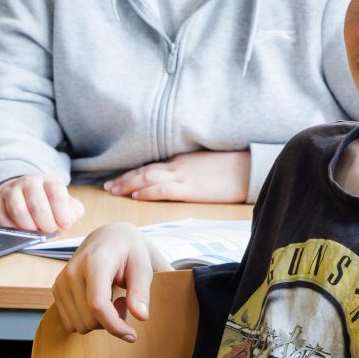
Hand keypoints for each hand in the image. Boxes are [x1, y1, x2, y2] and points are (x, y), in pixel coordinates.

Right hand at [0, 175, 83, 233]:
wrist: (21, 193)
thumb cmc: (47, 202)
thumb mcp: (65, 203)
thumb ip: (73, 211)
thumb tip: (69, 219)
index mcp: (49, 181)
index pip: (57, 195)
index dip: (62, 214)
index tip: (65, 225)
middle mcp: (29, 182)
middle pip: (37, 205)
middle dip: (46, 224)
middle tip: (50, 232)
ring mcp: (11, 190)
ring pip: (18, 210)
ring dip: (29, 228)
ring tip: (36, 232)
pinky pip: (2, 218)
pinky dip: (13, 229)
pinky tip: (21, 231)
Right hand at [51, 223, 153, 340]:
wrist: (108, 238)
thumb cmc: (129, 253)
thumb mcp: (143, 268)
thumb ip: (141, 292)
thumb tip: (141, 316)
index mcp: (94, 262)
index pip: (97, 304)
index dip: (115, 326)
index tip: (132, 335)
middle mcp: (72, 271)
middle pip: (89, 319)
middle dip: (111, 322)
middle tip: (125, 304)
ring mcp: (61, 280)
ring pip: (79, 324)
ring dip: (99, 322)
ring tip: (113, 301)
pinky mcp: (57, 289)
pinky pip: (71, 322)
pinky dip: (87, 320)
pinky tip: (98, 303)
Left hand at [104, 150, 248, 202]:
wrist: (250, 168)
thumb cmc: (232, 168)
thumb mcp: (206, 166)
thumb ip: (190, 172)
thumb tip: (179, 182)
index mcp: (181, 161)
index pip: (151, 166)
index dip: (133, 173)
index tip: (118, 179)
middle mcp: (178, 166)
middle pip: (144, 170)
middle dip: (124, 178)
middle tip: (107, 186)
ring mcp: (183, 176)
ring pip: (148, 178)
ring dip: (128, 184)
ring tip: (114, 191)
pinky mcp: (191, 188)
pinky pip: (163, 188)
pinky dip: (147, 191)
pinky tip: (135, 196)